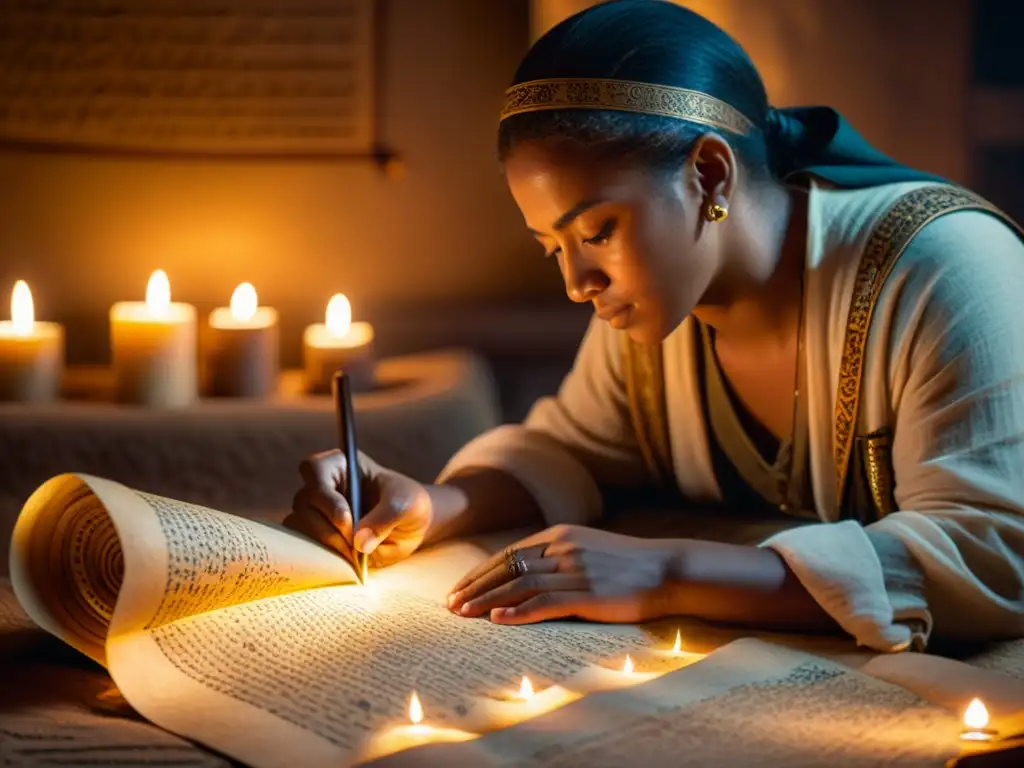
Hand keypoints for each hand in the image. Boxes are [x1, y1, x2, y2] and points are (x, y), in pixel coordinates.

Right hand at [283, 449, 432, 567]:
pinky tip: (347, 559)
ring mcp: (319, 512)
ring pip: (301, 525)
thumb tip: (359, 543)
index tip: (346, 519)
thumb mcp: (405, 505)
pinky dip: (323, 555)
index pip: (314, 469)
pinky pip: (306, 545)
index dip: (324, 493)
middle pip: (304, 501)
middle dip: (329, 526)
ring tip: (355, 552)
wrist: (413, 525)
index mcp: (342, 466)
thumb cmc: (408, 503)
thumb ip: (384, 518)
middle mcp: (324, 487)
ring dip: (326, 541)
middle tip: (354, 542)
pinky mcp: (320, 536)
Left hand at [446, 525, 674, 624]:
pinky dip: (518, 612)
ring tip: (464, 614)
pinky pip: (544, 602)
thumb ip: (557, 556)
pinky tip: (498, 621)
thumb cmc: (627, 564)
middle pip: (507, 567)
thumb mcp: (587, 548)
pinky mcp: (588, 594)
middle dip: (475, 586)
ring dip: (487, 600)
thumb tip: (524, 573)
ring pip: (519, 585)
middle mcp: (563, 548)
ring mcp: (575, 570)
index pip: (508, 554)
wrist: (667, 570)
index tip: (458, 589)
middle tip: (450, 605)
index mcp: (560, 535)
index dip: (480, 573)